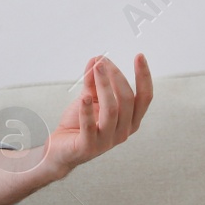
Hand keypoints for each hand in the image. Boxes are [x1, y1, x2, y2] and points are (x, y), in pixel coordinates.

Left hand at [44, 54, 152, 173]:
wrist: (60, 148)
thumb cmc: (79, 124)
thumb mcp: (89, 98)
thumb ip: (94, 81)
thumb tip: (97, 59)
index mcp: (130, 120)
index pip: (144, 97)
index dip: (144, 77)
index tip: (139, 56)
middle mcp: (123, 131)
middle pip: (127, 100)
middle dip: (116, 77)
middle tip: (103, 62)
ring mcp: (107, 141)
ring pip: (111, 110)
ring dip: (104, 86)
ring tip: (96, 69)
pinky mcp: (89, 147)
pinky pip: (90, 126)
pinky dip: (87, 111)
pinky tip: (84, 97)